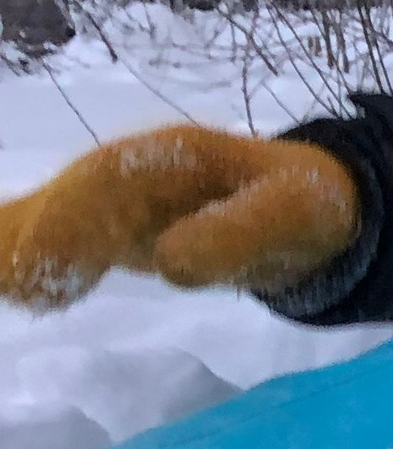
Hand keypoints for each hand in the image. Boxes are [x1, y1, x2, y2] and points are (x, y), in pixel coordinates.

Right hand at [0, 126, 361, 308]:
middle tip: (17, 285)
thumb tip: (172, 263)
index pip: (111, 180)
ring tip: (6, 288)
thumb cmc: (303, 204)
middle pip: (70, 197)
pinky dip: (31, 262)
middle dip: (37, 236)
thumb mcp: (292, 212)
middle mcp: (133, 171)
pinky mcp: (108, 229)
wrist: (306, 202)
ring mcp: (115, 198)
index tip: (45, 264)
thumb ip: (238, 232)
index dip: (73, 217)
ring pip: (55, 216)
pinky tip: (17, 292)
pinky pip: (58, 241)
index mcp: (175, 156)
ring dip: (21, 247)